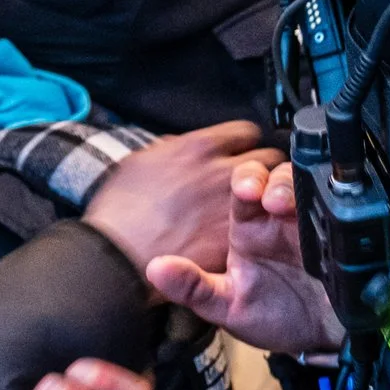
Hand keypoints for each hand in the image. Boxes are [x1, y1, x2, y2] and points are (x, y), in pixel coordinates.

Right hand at [83, 122, 276, 275]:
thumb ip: (170, 150)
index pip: (245, 132)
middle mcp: (223, 173)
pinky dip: (256, 232)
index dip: (242, 145)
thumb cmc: (118, 210)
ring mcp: (233, 209)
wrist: (115, 257)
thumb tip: (181, 146)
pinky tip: (240, 238)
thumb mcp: (139, 162)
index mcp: (199, 149)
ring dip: (266, 199)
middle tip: (251, 183)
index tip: (237, 154)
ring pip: (273, 194)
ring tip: (252, 210)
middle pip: (268, 160)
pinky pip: (261, 229)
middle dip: (262, 170)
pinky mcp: (233, 243)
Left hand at [149, 158, 343, 355]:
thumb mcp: (227, 307)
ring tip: (286, 205)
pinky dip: (330, 203)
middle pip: (275, 176)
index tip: (245, 190)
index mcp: (249, 228)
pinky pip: (337, 207)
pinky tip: (322, 214)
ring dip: (295, 187)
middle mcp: (279, 218)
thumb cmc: (272, 318)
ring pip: (305, 184)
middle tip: (267, 196)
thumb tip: (154, 268)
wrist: (321, 340)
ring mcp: (311, 222)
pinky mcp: (338, 232)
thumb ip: (193, 288)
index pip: (243, 189)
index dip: (244, 181)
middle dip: (271, 177)